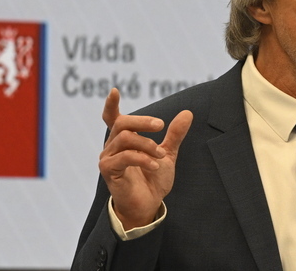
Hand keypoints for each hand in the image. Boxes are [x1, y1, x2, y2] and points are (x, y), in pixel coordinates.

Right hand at [98, 88, 192, 229]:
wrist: (149, 205)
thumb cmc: (153, 179)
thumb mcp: (168, 153)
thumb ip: (174, 134)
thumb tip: (187, 113)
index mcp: (124, 139)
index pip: (112, 118)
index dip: (111, 105)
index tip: (114, 90)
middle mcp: (112, 146)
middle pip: (122, 123)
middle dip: (143, 121)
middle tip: (161, 126)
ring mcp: (108, 158)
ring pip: (125, 138)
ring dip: (147, 144)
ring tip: (161, 154)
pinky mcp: (108, 171)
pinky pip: (124, 157)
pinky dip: (142, 158)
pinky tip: (155, 164)